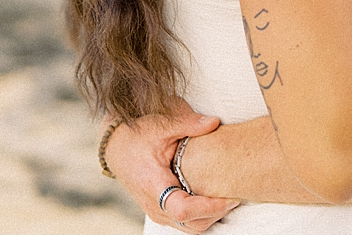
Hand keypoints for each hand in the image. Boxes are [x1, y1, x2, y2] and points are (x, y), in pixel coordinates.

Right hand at [104, 99, 239, 232]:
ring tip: (228, 198)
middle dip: (216, 215)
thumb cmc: (137, 135)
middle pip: (191, 225)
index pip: (183, 210)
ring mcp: (157, 211)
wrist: (116, 146)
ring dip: (211, 217)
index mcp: (153, 185)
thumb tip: (214, 122)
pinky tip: (213, 198)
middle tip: (235, 196)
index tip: (229, 198)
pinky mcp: (161, 211)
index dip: (209, 208)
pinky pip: (185, 223)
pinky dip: (202, 216)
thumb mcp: (161, 125)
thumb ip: (188, 123)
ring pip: (190, 228)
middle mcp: (154, 205)